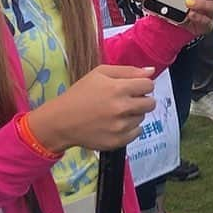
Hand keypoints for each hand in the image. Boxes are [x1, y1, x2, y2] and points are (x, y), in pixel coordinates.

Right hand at [29, 65, 156, 151]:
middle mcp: (122, 108)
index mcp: (119, 88)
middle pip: (150, 103)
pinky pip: (137, 132)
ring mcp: (121, 127)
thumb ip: (128, 71)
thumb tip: (151, 71)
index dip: (142, 85)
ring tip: (116, 112)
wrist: (61, 121)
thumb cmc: (80, 94)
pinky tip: (116, 124)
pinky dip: (130, 128)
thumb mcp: (100, 73)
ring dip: (134, 114)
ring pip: (142, 117)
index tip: (133, 87)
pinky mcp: (118, 141)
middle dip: (142, 99)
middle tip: (127, 100)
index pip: (149, 85)